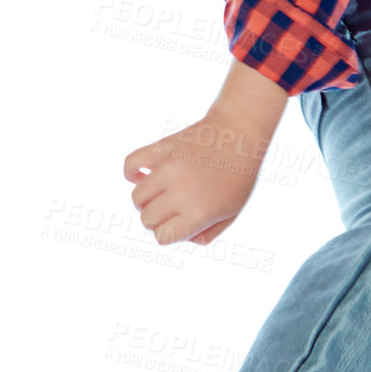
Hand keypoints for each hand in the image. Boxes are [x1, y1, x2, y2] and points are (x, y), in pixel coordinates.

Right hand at [123, 107, 270, 246]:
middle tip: (172, 208)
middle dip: (157, 219)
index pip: (163, 236)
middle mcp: (180, 192)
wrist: (239, 134)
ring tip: (162, 191)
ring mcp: (168, 168)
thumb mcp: (231, 212)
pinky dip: (132, 173)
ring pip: (137, 197)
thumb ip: (206, 233)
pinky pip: (131, 164)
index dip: (170, 233)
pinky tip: (143, 175)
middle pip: (147, 218)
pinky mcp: (162, 148)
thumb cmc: (238, 176)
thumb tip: (180, 237)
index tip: (179, 222)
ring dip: (146, 199)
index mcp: (198, 212)